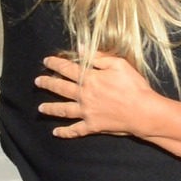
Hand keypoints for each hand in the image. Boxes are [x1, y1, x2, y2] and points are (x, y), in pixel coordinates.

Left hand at [36, 53, 154, 137]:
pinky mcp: (92, 126)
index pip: (67, 68)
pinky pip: (75, 130)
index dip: (55, 64)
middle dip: (47, 83)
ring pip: (63, 110)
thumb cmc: (134, 86)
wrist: (143, 111)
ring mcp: (87, 112)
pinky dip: (65, 132)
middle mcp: (84, 95)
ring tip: (40, 108)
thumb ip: (98, 57)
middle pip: (61, 88)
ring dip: (50, 108)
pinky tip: (55, 132)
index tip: (47, 61)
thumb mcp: (118, 64)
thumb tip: (80, 48)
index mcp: (90, 78)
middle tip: (38, 81)